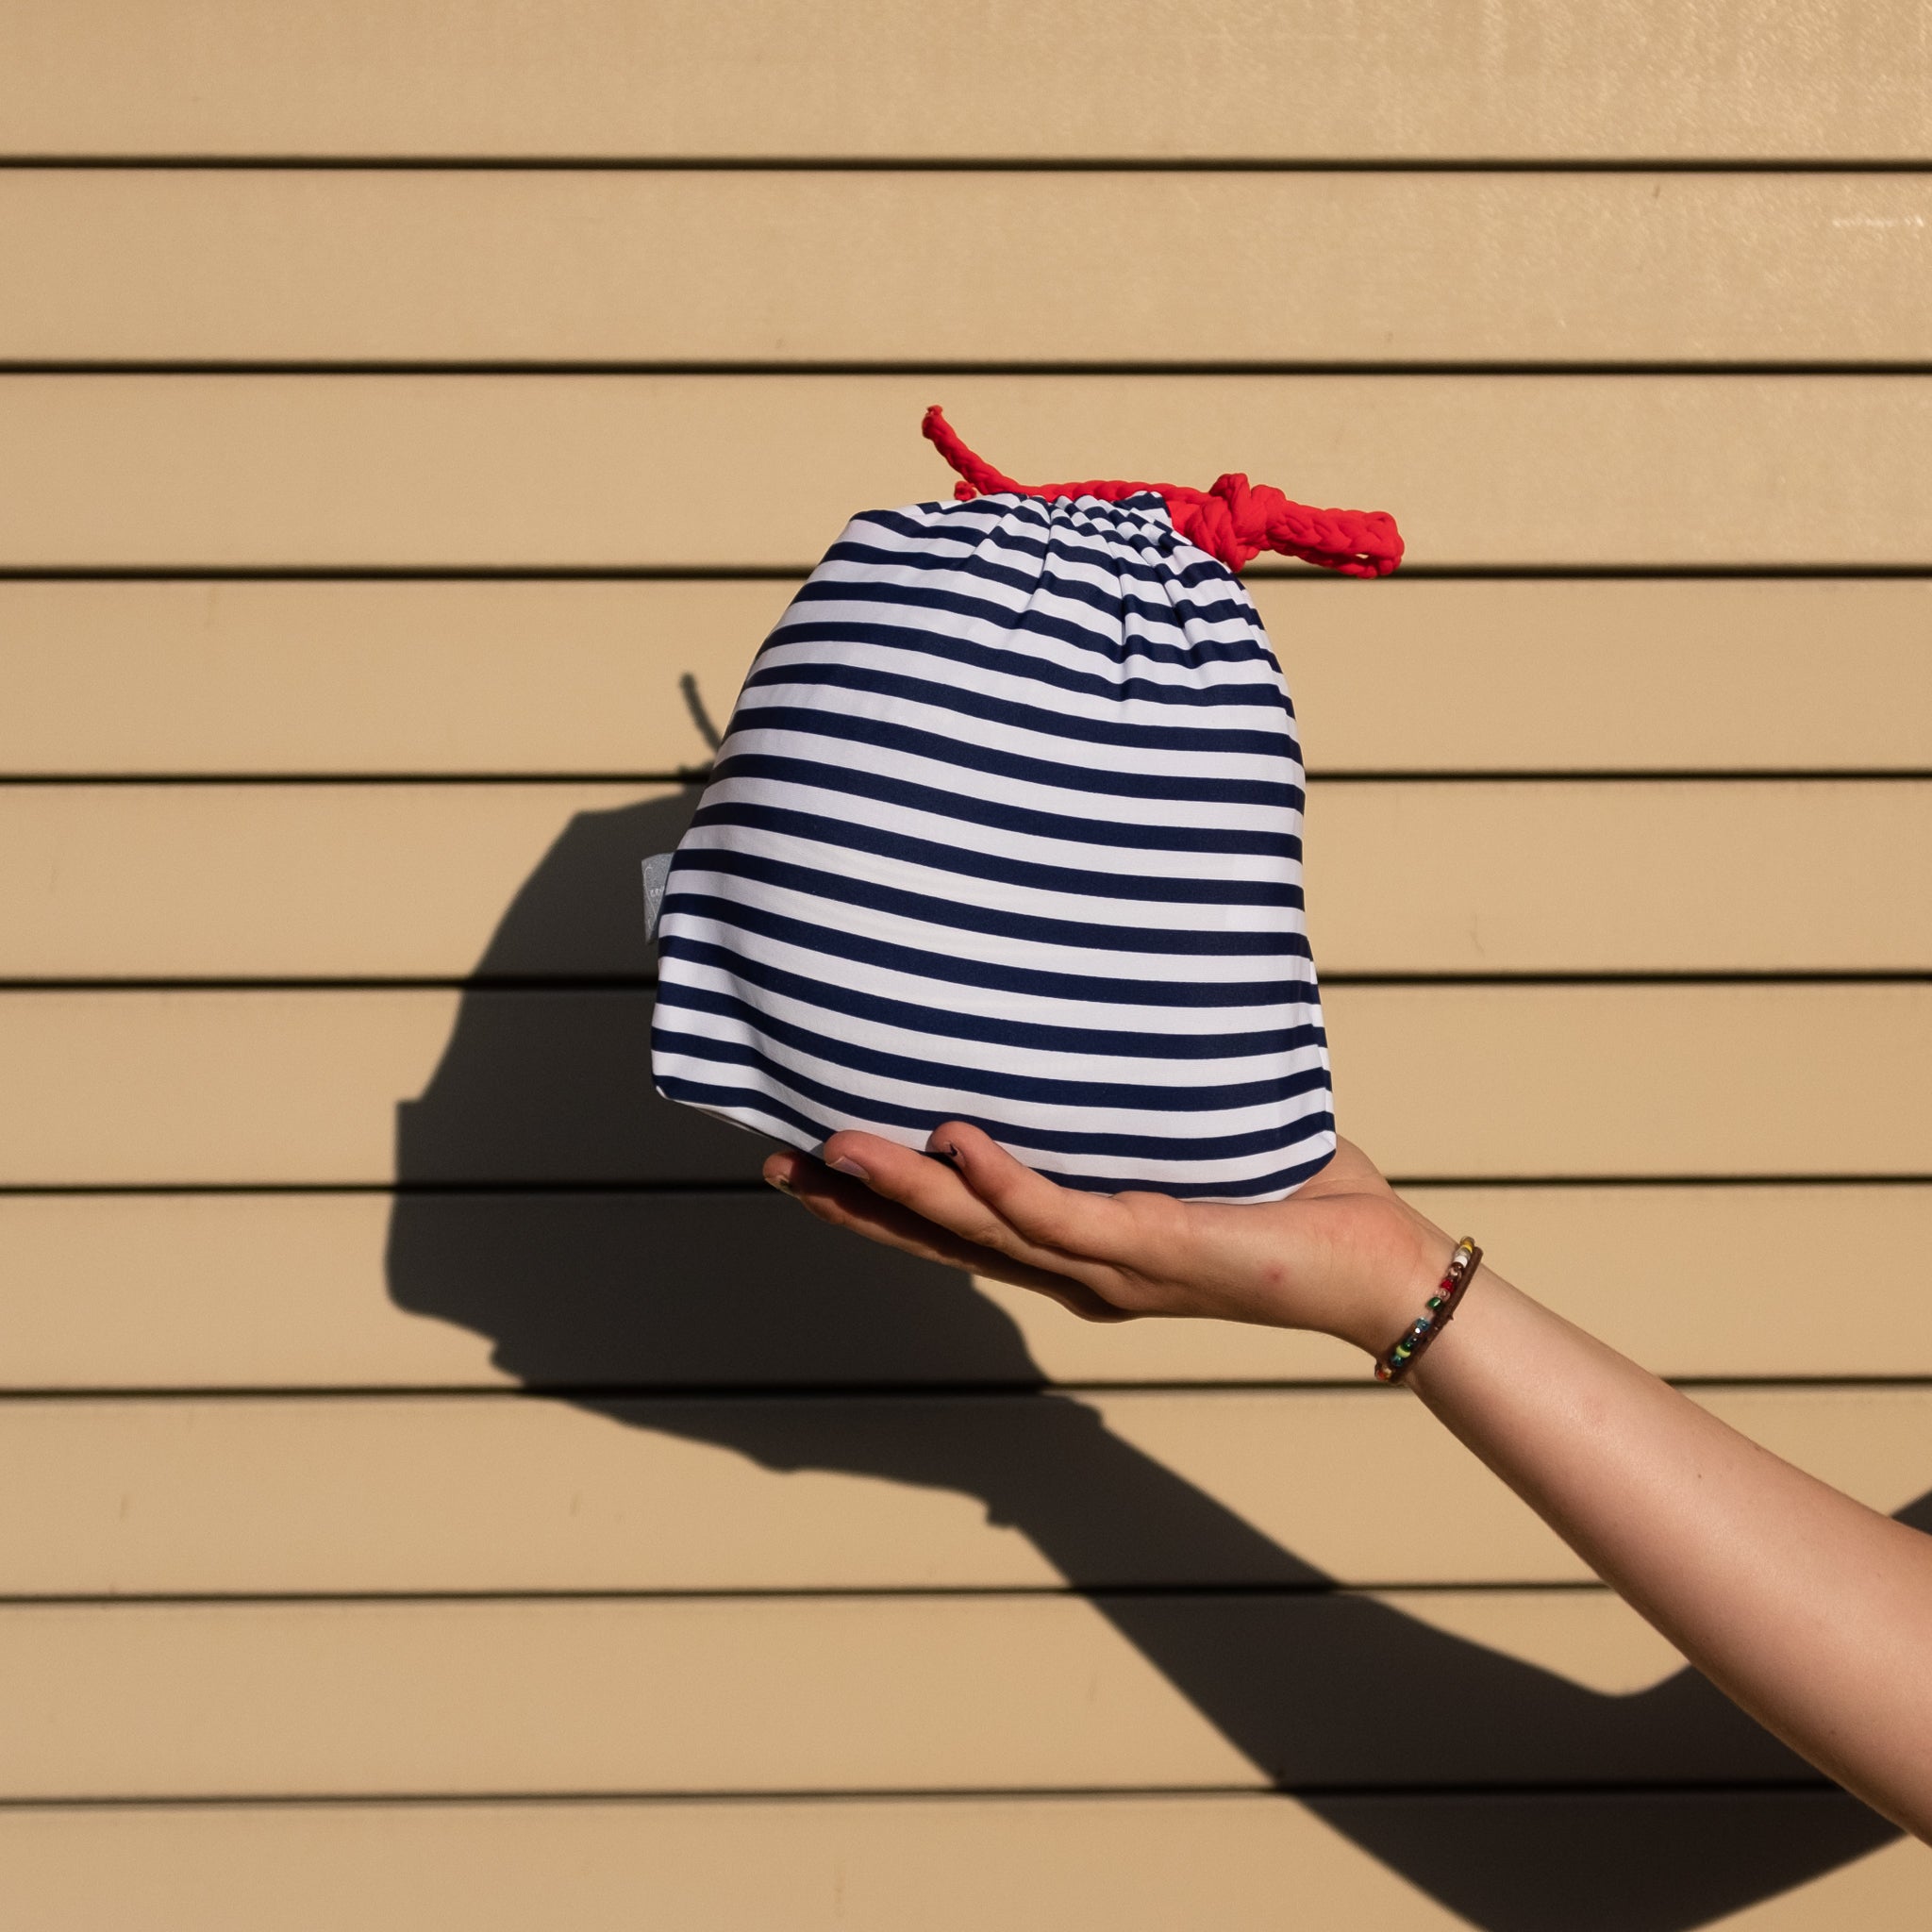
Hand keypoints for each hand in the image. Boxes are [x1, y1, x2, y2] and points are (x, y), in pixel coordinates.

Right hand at [763, 1122, 1454, 1356]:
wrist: (1378, 1267)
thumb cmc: (1293, 1197)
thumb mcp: (1195, 1143)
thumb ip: (1141, 1102)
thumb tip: (1109, 1008)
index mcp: (1080, 1246)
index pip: (959, 1228)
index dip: (881, 1203)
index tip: (811, 1162)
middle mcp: (1079, 1267)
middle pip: (943, 1240)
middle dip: (859, 1207)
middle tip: (777, 1164)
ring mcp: (1110, 1266)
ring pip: (980, 1231)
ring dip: (904, 1192)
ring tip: (835, 1147)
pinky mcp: (1154, 1250)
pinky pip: (1061, 1216)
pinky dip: (1003, 1182)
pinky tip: (956, 1140)